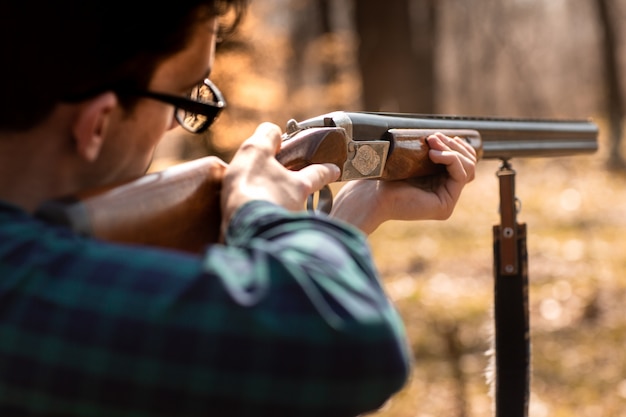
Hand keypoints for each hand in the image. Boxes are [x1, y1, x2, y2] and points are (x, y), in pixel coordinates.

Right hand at [221, 123, 340, 228]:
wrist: (246, 232)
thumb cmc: (251, 190)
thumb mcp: (255, 152)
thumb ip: (266, 138)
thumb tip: (273, 132)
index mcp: (299, 186)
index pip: (320, 173)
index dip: (327, 169)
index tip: (336, 169)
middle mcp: (300, 210)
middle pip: (301, 201)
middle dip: (296, 197)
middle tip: (289, 195)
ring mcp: (290, 231)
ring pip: (289, 219)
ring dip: (280, 216)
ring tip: (264, 214)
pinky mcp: (274, 247)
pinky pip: (274, 236)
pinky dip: (268, 232)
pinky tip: (256, 231)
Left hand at [330, 132, 476, 233]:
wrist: (372, 194)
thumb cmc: (385, 176)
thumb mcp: (414, 158)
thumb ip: (431, 151)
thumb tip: (446, 135)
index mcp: (439, 182)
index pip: (462, 161)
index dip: (456, 145)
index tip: (437, 135)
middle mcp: (445, 192)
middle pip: (469, 163)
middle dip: (454, 145)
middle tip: (433, 137)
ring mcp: (447, 201)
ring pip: (468, 167)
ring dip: (452, 150)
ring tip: (431, 143)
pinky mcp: (445, 205)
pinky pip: (461, 175)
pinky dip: (451, 159)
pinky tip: (433, 154)